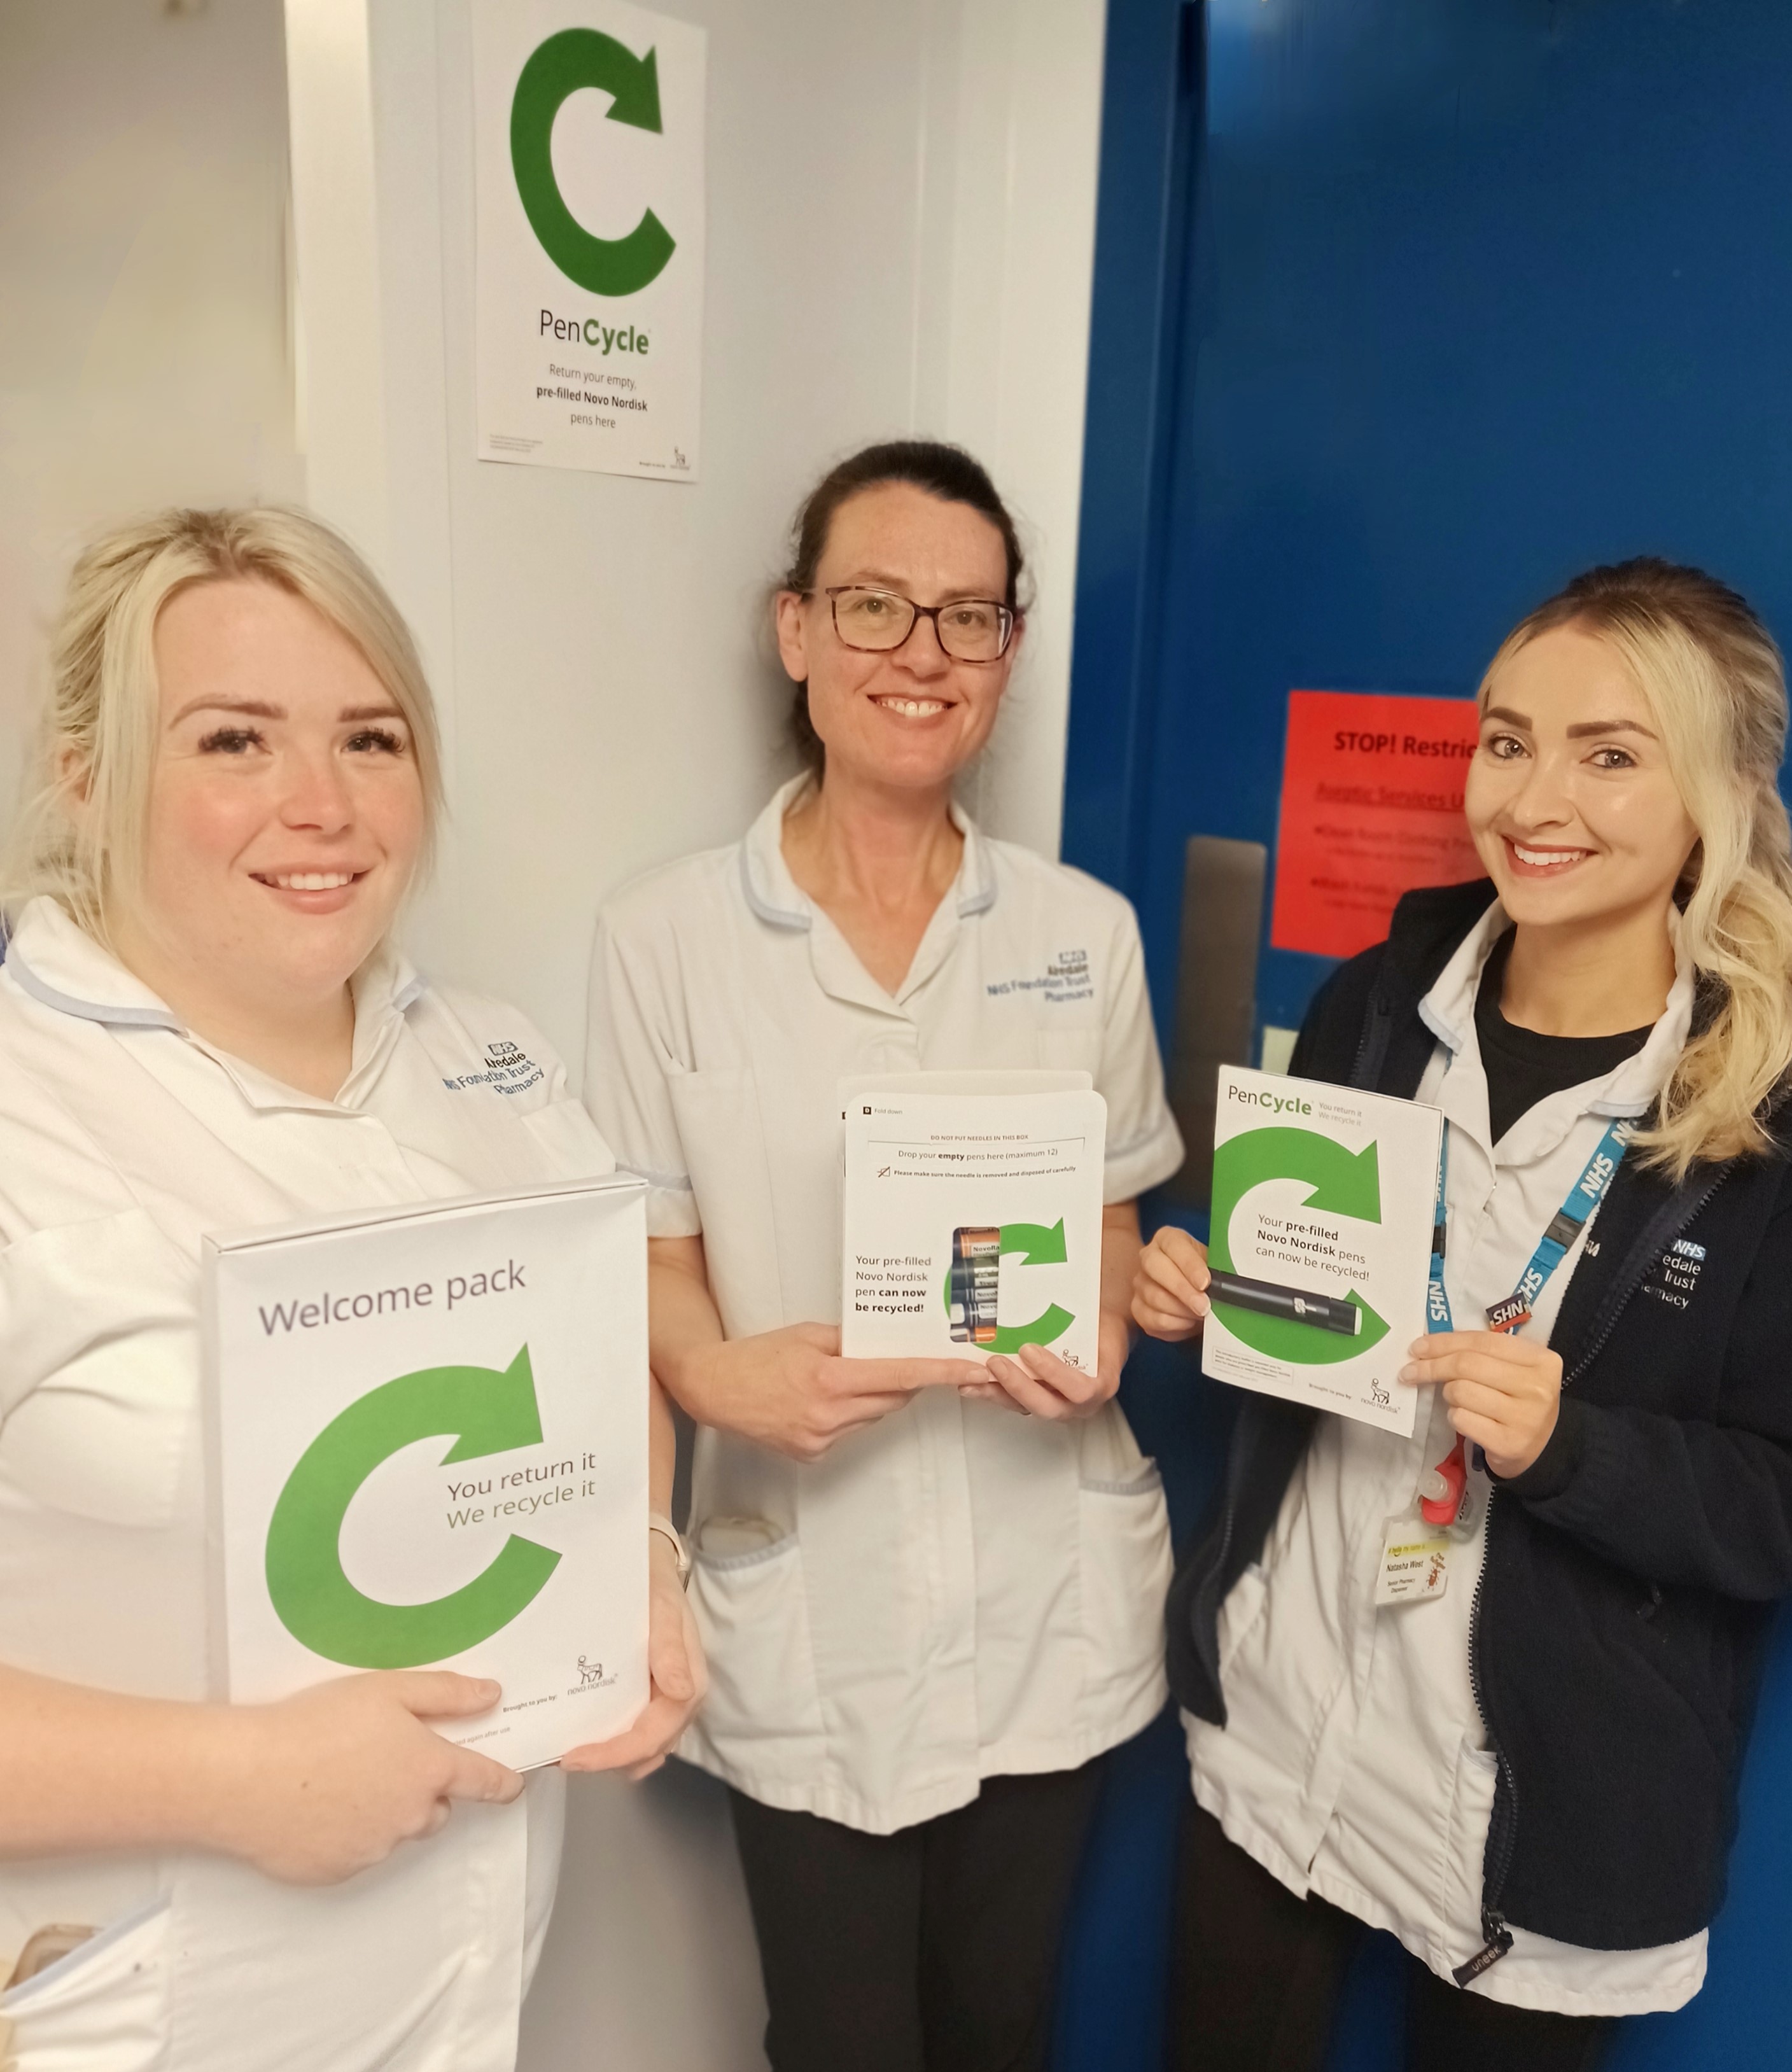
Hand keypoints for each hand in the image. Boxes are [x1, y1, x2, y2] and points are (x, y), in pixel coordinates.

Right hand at [206, 1672, 522, 1884]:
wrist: (246, 1776)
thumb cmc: (317, 1723)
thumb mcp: (388, 1689)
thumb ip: (447, 1693)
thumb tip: (491, 1694)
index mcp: (429, 1769)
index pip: (483, 1781)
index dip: (501, 1782)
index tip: (511, 1786)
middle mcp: (411, 1816)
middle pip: (435, 1810)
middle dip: (423, 1791)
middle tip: (384, 1762)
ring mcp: (375, 1849)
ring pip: (396, 1832)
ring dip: (384, 1812)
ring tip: (340, 1780)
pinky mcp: (338, 1872)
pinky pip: (356, 1853)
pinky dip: (347, 1835)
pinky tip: (316, 1808)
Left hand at [562, 1532, 707, 1780]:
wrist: (650, 1562)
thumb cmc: (654, 1583)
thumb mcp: (662, 1605)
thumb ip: (669, 1645)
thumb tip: (680, 1692)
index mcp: (688, 1684)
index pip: (654, 1734)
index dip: (616, 1753)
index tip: (573, 1757)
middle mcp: (679, 1701)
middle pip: (646, 1750)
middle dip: (607, 1761)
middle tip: (559, 1757)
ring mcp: (664, 1701)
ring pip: (641, 1750)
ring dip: (609, 1757)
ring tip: (565, 1750)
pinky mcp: (649, 1697)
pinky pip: (633, 1733)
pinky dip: (610, 1743)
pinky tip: (582, 1735)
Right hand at [674, 1322, 984, 1462]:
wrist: (712, 1388)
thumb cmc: (757, 1356)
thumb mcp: (808, 1334)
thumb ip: (852, 1340)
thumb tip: (891, 1343)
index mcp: (830, 1380)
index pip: (901, 1376)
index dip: (941, 1373)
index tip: (972, 1370)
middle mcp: (830, 1415)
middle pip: (892, 1399)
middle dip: (902, 1381)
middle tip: (898, 1359)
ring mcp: (821, 1439)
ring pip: (872, 1416)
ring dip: (871, 1397)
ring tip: (837, 1377)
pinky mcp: (812, 1454)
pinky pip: (849, 1431)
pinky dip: (847, 1414)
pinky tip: (818, 1400)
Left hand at [967, 1305, 1127, 1421]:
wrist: (1102, 1340)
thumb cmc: (1101, 1330)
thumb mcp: (1102, 1324)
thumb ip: (1084, 1317)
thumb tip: (1059, 1280)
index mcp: (1100, 1385)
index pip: (1079, 1389)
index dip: (1053, 1373)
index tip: (1029, 1349)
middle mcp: (1077, 1405)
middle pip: (1046, 1406)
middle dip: (1017, 1386)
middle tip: (995, 1362)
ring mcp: (1056, 1405)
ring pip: (1024, 1408)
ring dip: (996, 1393)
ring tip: (971, 1380)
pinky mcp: (1036, 1402)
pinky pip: (1013, 1402)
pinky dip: (991, 1392)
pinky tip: (970, 1383)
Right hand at [1130, 1227, 1210, 1341]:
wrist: (1194, 1292)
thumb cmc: (1203, 1274)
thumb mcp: (1213, 1263)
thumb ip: (1217, 1267)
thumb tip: (1229, 1282)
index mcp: (1168, 1239)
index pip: (1174, 1246)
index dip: (1190, 1265)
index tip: (1205, 1282)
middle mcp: (1149, 1256)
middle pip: (1156, 1268)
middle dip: (1183, 1290)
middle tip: (1204, 1306)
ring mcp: (1140, 1282)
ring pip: (1155, 1297)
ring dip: (1182, 1311)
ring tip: (1201, 1315)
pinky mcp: (1137, 1307)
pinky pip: (1153, 1319)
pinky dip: (1174, 1324)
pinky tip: (1188, 1322)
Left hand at [1400, 1330, 1562, 1476]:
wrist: (1542, 1449)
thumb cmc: (1518, 1400)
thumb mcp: (1512, 1370)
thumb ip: (1481, 1353)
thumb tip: (1427, 1347)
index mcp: (1541, 1360)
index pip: (1482, 1341)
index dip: (1444, 1342)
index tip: (1416, 1347)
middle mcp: (1537, 1387)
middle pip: (1467, 1365)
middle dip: (1432, 1366)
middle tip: (1411, 1371)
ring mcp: (1525, 1418)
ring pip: (1460, 1391)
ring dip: (1448, 1394)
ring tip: (1456, 1399)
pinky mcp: (1509, 1444)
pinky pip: (1461, 1419)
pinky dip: (1454, 1416)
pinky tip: (1464, 1418)